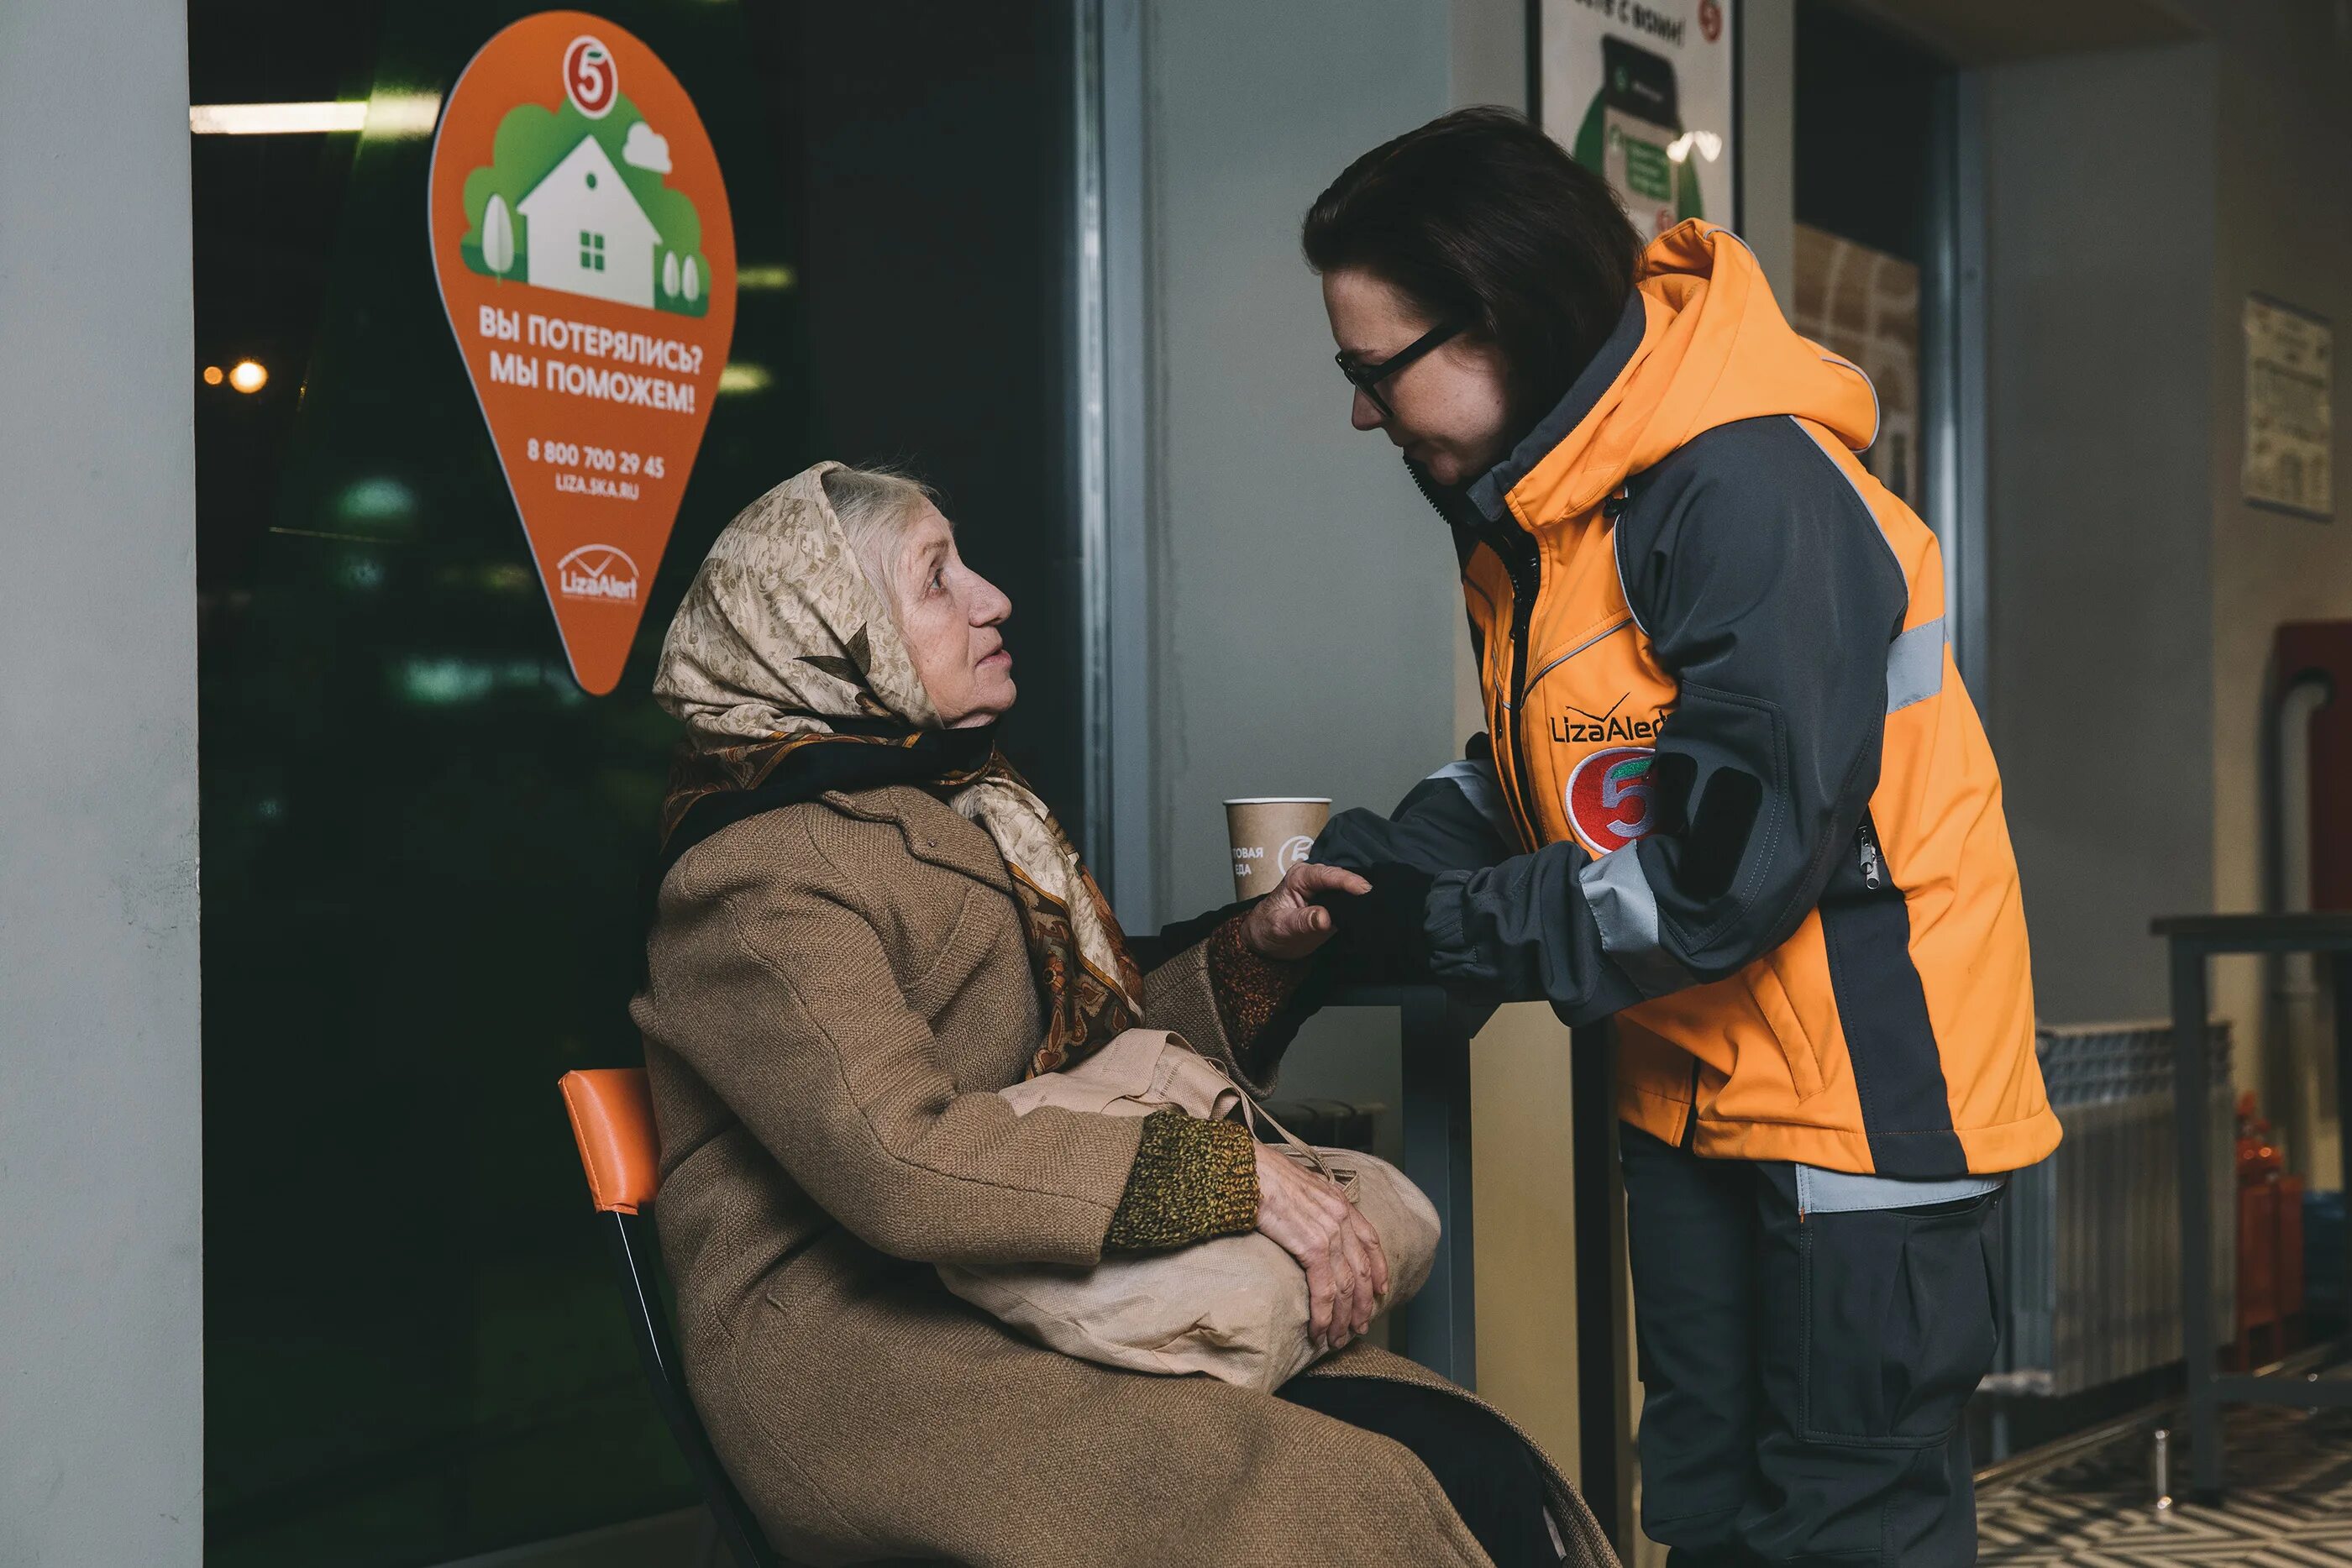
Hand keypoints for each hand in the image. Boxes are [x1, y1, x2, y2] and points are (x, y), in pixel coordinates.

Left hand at [1241, 862, 1371, 960]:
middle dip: (1362, 888)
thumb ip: (1303, 921)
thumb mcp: (1281, 926)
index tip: (1365, 890)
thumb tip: (1325, 917)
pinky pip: (1351, 905)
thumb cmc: (1267, 928)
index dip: (1348, 881)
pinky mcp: (1335, 905)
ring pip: (1350, 891)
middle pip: (1344, 879)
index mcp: (1300, 877)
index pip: (1328, 876)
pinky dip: (1362, 909)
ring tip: (1382, 906)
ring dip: (1365, 899)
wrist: (1264, 941)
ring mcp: (1327, 892)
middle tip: (1382, 898)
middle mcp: (1316, 879)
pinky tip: (1374, 915)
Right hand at [1253, 1143, 1389, 1351]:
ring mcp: (1329, 1232)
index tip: (1381, 1290)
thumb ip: (1311, 1204)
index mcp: (1338, 1201)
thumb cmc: (1261, 1173)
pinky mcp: (1312, 1247)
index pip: (1370, 1240)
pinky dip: (1323, 1315)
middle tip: (1358, 1327)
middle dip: (1362, 1304)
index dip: (1378, 1269)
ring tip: (1336, 1339)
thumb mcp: (1297, 1185)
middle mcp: (1340, 1217)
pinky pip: (1324, 1291)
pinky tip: (1319, 1330)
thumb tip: (1305, 1221)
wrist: (1245, 1168)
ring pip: (1346, 1287)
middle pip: (1361, 1271)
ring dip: (1342, 1319)